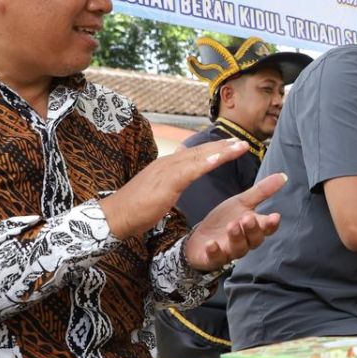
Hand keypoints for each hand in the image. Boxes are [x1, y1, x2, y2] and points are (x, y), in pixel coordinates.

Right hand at [100, 139, 248, 238]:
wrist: (114, 216)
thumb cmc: (135, 207)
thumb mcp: (157, 190)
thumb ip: (171, 180)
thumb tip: (181, 175)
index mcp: (167, 166)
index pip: (195, 154)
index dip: (214, 149)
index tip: (231, 145)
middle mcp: (167, 163)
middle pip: (200, 151)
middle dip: (223, 146)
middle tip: (242, 142)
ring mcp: (166, 170)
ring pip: (199, 157)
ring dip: (220, 151)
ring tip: (239, 146)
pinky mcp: (165, 182)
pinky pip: (190, 171)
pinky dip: (206, 163)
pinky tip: (219, 159)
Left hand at [184, 172, 287, 270]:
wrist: (201, 238)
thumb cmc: (225, 220)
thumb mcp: (241, 203)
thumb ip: (261, 191)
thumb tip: (283, 176)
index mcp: (254, 228)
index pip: (267, 228)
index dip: (271, 224)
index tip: (275, 216)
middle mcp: (245, 242)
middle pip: (254, 240)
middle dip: (252, 229)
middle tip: (248, 218)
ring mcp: (229, 252)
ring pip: (238, 249)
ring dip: (236, 238)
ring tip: (232, 225)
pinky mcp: (212, 259)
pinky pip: (216, 258)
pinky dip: (214, 252)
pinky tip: (211, 244)